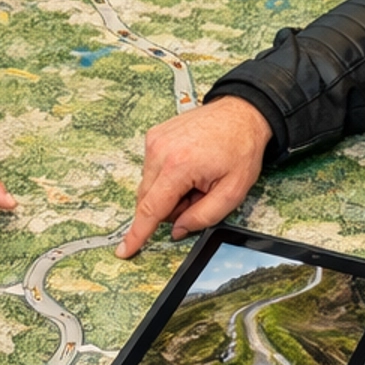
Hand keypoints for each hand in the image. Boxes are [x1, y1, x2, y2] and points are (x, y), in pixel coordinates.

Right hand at [116, 97, 271, 256]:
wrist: (241, 114)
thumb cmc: (240, 147)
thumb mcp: (232, 192)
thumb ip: (203, 217)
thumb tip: (177, 230)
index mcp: (179, 165)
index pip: (151, 209)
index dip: (138, 234)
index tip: (124, 250)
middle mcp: (160, 150)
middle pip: (149, 200)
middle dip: (171, 207)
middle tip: (199, 194)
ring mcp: (154, 141)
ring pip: (149, 187)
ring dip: (169, 191)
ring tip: (196, 178)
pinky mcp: (153, 136)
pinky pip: (151, 170)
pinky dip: (167, 176)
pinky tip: (188, 166)